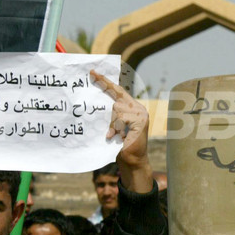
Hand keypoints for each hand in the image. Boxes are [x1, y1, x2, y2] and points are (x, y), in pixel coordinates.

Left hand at [92, 70, 152, 192]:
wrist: (132, 162)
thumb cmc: (120, 146)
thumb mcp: (113, 127)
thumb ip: (110, 115)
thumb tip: (95, 104)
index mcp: (131, 107)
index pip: (117, 91)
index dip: (105, 82)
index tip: (93, 72)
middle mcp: (138, 108)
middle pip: (116, 98)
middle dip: (108, 100)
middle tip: (99, 93)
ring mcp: (141, 113)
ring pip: (117, 108)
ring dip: (113, 123)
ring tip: (115, 136)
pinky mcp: (140, 121)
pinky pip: (121, 118)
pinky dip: (116, 128)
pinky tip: (116, 137)